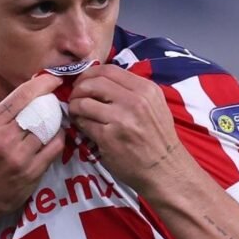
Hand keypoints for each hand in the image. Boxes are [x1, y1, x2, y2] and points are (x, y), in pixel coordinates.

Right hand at [0, 74, 65, 221]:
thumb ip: (2, 114)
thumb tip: (28, 94)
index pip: (21, 96)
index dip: (42, 84)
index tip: (53, 78)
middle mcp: (4, 139)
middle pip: (38, 111)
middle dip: (51, 102)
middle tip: (57, 99)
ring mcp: (19, 157)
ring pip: (49, 129)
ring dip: (56, 122)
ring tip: (57, 119)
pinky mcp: (31, 172)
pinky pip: (54, 148)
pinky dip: (58, 139)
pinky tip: (56, 136)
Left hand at [68, 64, 180, 191]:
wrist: (164, 169)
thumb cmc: (158, 137)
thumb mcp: (154, 105)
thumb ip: (132, 90)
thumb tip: (101, 80)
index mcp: (146, 89)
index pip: (109, 69)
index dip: (90, 73)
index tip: (84, 81)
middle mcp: (135, 101)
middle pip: (94, 83)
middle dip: (78, 88)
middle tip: (75, 96)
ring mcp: (121, 119)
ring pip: (84, 102)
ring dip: (74, 105)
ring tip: (76, 111)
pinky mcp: (109, 137)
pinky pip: (84, 122)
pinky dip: (77, 122)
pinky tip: (81, 125)